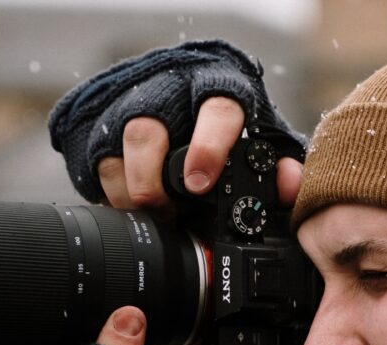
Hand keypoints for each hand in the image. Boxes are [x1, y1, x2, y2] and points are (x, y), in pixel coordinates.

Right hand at [95, 96, 302, 216]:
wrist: (176, 89)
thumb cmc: (225, 120)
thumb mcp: (259, 136)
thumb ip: (278, 163)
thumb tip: (289, 185)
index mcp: (219, 88)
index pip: (216, 108)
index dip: (208, 147)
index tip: (199, 183)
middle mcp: (169, 91)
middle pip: (148, 130)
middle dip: (152, 178)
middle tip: (167, 211)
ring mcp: (131, 106)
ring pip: (118, 147)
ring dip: (132, 191)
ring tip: (155, 215)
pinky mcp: (103, 125)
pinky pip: (98, 162)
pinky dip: (113, 192)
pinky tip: (133, 208)